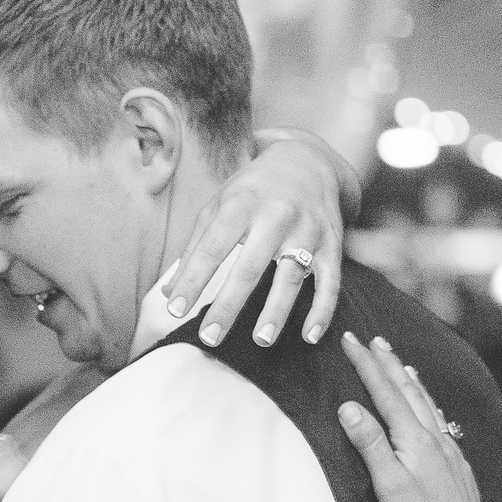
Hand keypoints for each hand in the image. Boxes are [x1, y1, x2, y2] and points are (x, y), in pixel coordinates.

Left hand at [165, 130, 351, 348]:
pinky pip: (330, 281)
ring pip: (291, 276)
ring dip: (277, 311)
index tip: (175, 310)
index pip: (212, 248)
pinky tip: (309, 336)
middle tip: (210, 337)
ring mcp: (307, 231)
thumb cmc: (253, 190)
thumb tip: (168, 294)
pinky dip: (322, 310)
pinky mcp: (332, 244)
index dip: (192, 279)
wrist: (309, 161)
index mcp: (241, 205)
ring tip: (261, 340)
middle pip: (250, 267)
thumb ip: (194, 248)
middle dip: (229, 305)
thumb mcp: (219, 206)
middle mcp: (276, 216)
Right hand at [338, 336, 492, 501]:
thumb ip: (369, 444)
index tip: (350, 341)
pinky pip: (442, 426)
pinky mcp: (457, 471)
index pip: (386, 393)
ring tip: (404, 366)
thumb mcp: (387, 484)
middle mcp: (437, 440)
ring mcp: (450, 455)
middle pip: (410, 392)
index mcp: (416, 439)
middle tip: (374, 340)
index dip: (367, 365)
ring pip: (430, 407)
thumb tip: (349, 407)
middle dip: (389, 365)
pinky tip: (435, 416)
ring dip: (413, 383)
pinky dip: (431, 410)